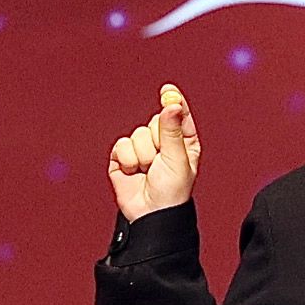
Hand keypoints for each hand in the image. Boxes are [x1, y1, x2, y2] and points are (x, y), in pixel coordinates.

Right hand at [107, 82, 200, 221]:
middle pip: (153, 122)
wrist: (151, 213)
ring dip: (142, 154)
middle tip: (161, 160)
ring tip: (148, 170)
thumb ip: (172, 131)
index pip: (178, 116)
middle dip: (156, 141)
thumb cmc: (172, 191)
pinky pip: (121, 145)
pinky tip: (133, 172)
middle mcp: (163, 144)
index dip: (173, 103)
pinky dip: (126, 159)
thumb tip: (172, 104)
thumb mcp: (177, 159)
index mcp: (183, 143)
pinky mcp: (122, 158)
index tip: (168, 90)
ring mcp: (142, 150)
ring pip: (137, 134)